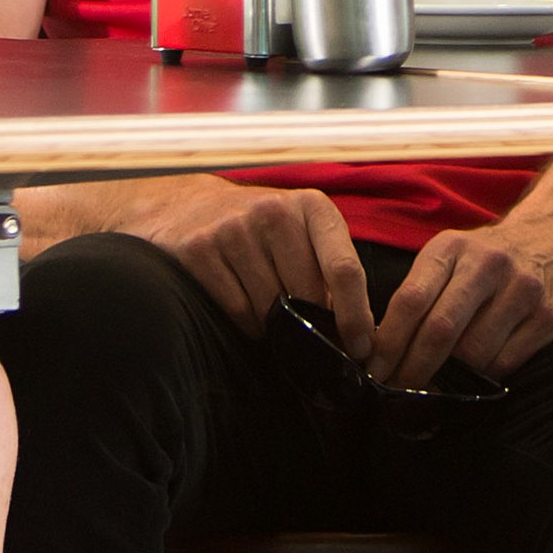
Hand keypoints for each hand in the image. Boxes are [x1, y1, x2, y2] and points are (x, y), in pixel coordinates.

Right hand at [89, 176, 373, 354]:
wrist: (191, 205)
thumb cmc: (263, 228)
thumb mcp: (305, 231)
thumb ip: (332, 270)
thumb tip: (358, 334)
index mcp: (313, 207)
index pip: (344, 269)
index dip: (356, 315)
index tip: (361, 348)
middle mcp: (275, 212)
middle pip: (306, 295)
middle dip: (312, 323)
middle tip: (309, 333)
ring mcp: (234, 229)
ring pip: (270, 307)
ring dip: (276, 326)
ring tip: (272, 314)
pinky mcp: (201, 249)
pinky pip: (236, 310)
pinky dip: (246, 323)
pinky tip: (246, 309)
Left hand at [372, 207, 552, 387]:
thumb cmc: (488, 257)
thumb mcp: (451, 256)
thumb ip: (420, 292)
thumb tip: (382, 348)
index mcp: (453, 247)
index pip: (411, 300)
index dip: (389, 342)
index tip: (375, 370)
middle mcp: (488, 264)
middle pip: (440, 330)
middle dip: (413, 369)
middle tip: (398, 391)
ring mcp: (523, 288)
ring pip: (474, 353)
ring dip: (450, 376)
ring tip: (438, 382)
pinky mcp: (550, 313)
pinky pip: (506, 361)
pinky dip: (484, 376)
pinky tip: (475, 373)